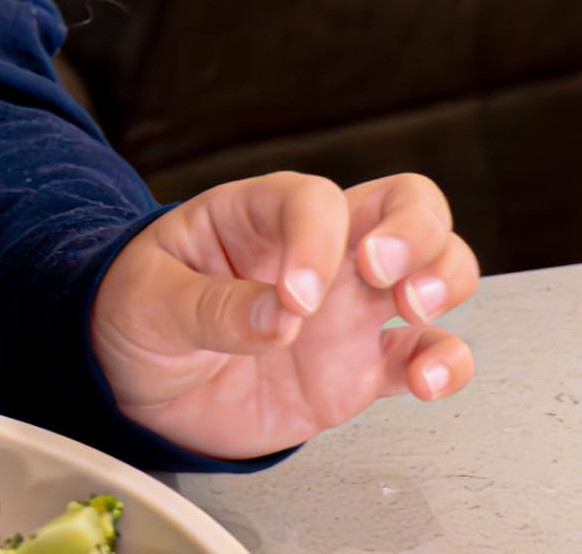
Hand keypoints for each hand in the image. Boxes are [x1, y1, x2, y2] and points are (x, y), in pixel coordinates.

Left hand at [90, 172, 477, 460]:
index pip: (310, 199)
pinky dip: (445, 362)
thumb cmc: (136, 314)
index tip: (295, 298)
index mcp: (255, 216)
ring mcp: (345, 308)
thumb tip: (280, 319)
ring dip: (443, 280)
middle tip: (384, 275)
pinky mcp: (360, 366)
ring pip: (434, 266)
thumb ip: (211, 308)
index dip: (316, 239)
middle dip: (414, 228)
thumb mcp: (148, 301)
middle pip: (402, 203)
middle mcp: (314, 251)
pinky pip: (426, 353)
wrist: (136, 383)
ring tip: (412, 312)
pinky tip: (426, 379)